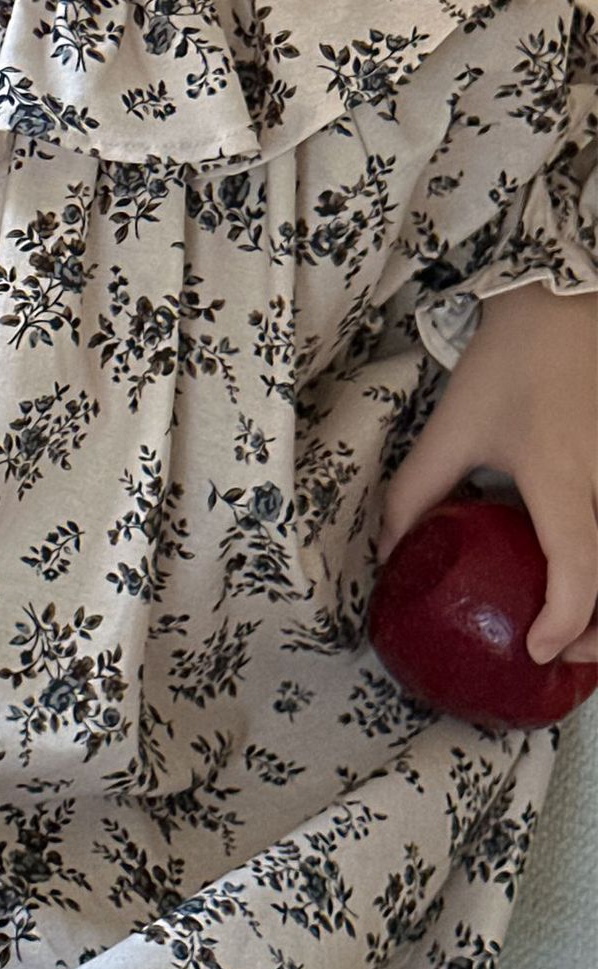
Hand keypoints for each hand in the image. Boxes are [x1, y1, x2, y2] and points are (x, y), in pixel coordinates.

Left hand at [380, 283, 597, 664]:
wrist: (563, 311)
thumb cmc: (509, 365)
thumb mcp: (451, 429)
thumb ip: (415, 493)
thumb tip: (390, 555)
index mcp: (561, 478)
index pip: (581, 567)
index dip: (564, 618)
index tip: (537, 649)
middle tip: (558, 656)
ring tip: (573, 631)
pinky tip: (583, 590)